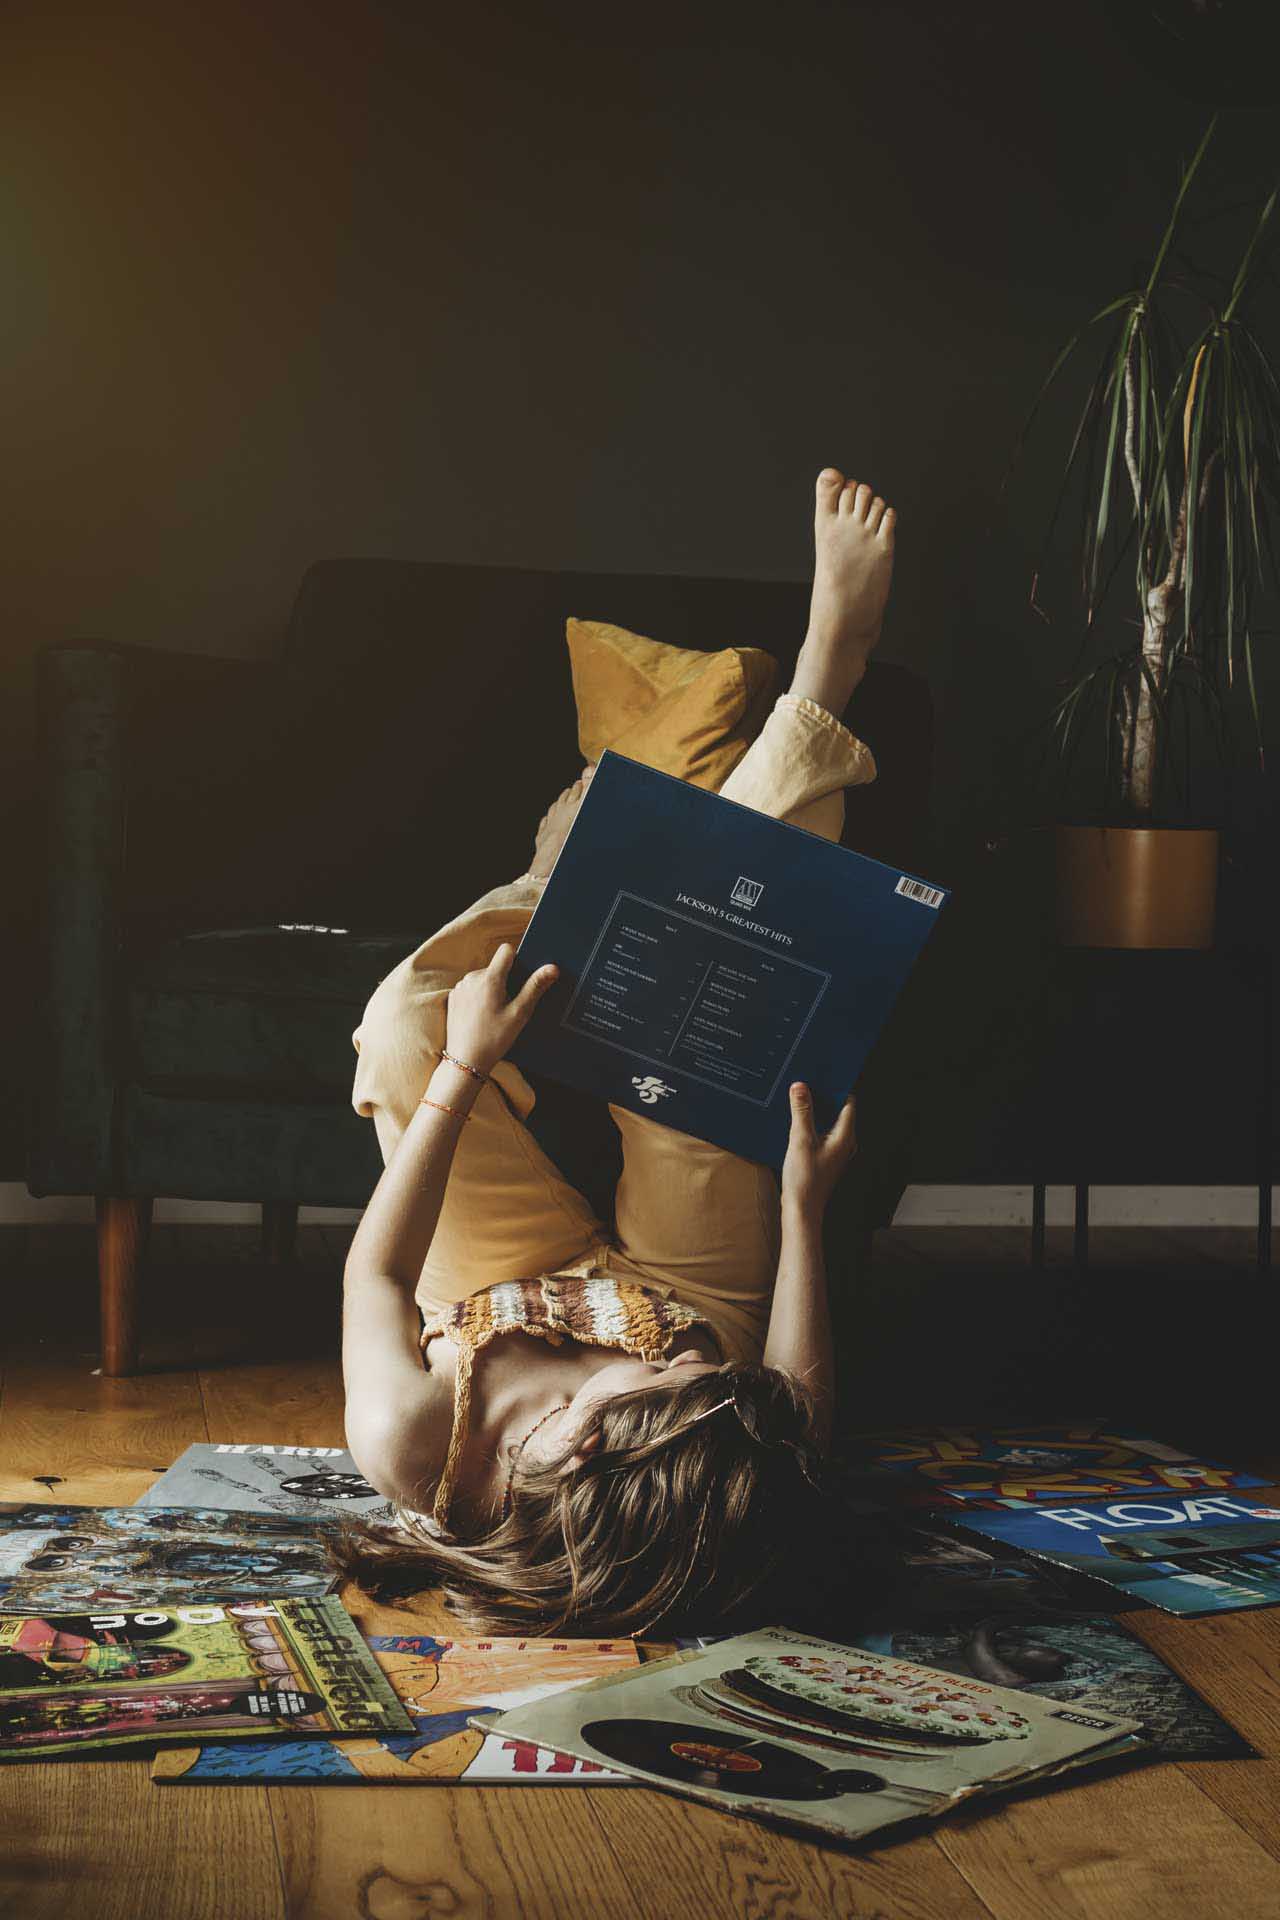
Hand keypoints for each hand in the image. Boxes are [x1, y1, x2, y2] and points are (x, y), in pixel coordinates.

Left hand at [444, 943, 559, 1076]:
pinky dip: (478, 997)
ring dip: (491, 989)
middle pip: (495, 967)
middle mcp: (472, 978)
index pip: (506, 950)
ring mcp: (460, 987)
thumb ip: (535, 987)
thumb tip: (552, 967)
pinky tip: (481, 1016)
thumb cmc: (494, 1038)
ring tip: (494, 1014)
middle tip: (508, 1006)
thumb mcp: (520, 1013)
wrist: (466, 1060)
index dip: (516, 959)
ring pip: (482, 978)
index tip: (520, 978)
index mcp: (490, 978)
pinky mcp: (453, 997)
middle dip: (504, 981)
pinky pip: (470, 988)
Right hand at [781, 1083, 856, 1218]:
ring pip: (828, 1123)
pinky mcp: (825, 1158)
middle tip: (805, 1084)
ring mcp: (835, 1152)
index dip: (836, 1087)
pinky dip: (810, 1126)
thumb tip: (801, 1086)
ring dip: (814, 1113)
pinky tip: (794, 1124)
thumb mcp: (801, 1140)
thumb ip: (801, 1111)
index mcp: (845, 1136)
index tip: (822, 1075)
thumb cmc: (805, 1180)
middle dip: (822, 1098)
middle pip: (838, 1111)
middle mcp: (845, 1143)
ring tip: (797, 1101)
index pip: (848, 1102)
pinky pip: (821, 1134)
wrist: (802, 1210)